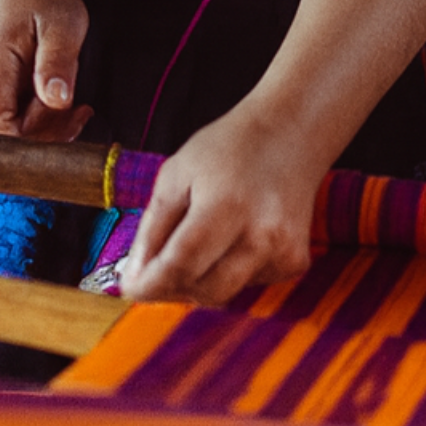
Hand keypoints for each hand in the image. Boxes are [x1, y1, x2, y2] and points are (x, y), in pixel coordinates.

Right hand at [0, 0, 91, 141]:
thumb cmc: (38, 2)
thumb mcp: (60, 23)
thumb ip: (57, 61)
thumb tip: (57, 101)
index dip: (23, 149)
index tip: (62, 138)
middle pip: (6, 143)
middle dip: (48, 138)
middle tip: (80, 112)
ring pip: (18, 139)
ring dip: (53, 132)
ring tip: (80, 108)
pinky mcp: (4, 105)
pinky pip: (25, 129)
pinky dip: (51, 126)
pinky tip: (71, 109)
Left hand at [120, 106, 322, 303]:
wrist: (293, 132)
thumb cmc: (229, 147)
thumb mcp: (176, 173)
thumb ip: (152, 228)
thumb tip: (135, 276)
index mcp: (227, 207)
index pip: (180, 265)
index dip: (149, 284)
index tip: (130, 287)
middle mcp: (262, 235)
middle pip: (205, 291)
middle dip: (172, 288)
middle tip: (157, 271)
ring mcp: (284, 250)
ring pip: (226, 293)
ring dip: (201, 280)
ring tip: (201, 241)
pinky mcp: (295, 260)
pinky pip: (248, 284)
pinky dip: (230, 271)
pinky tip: (235, 238)